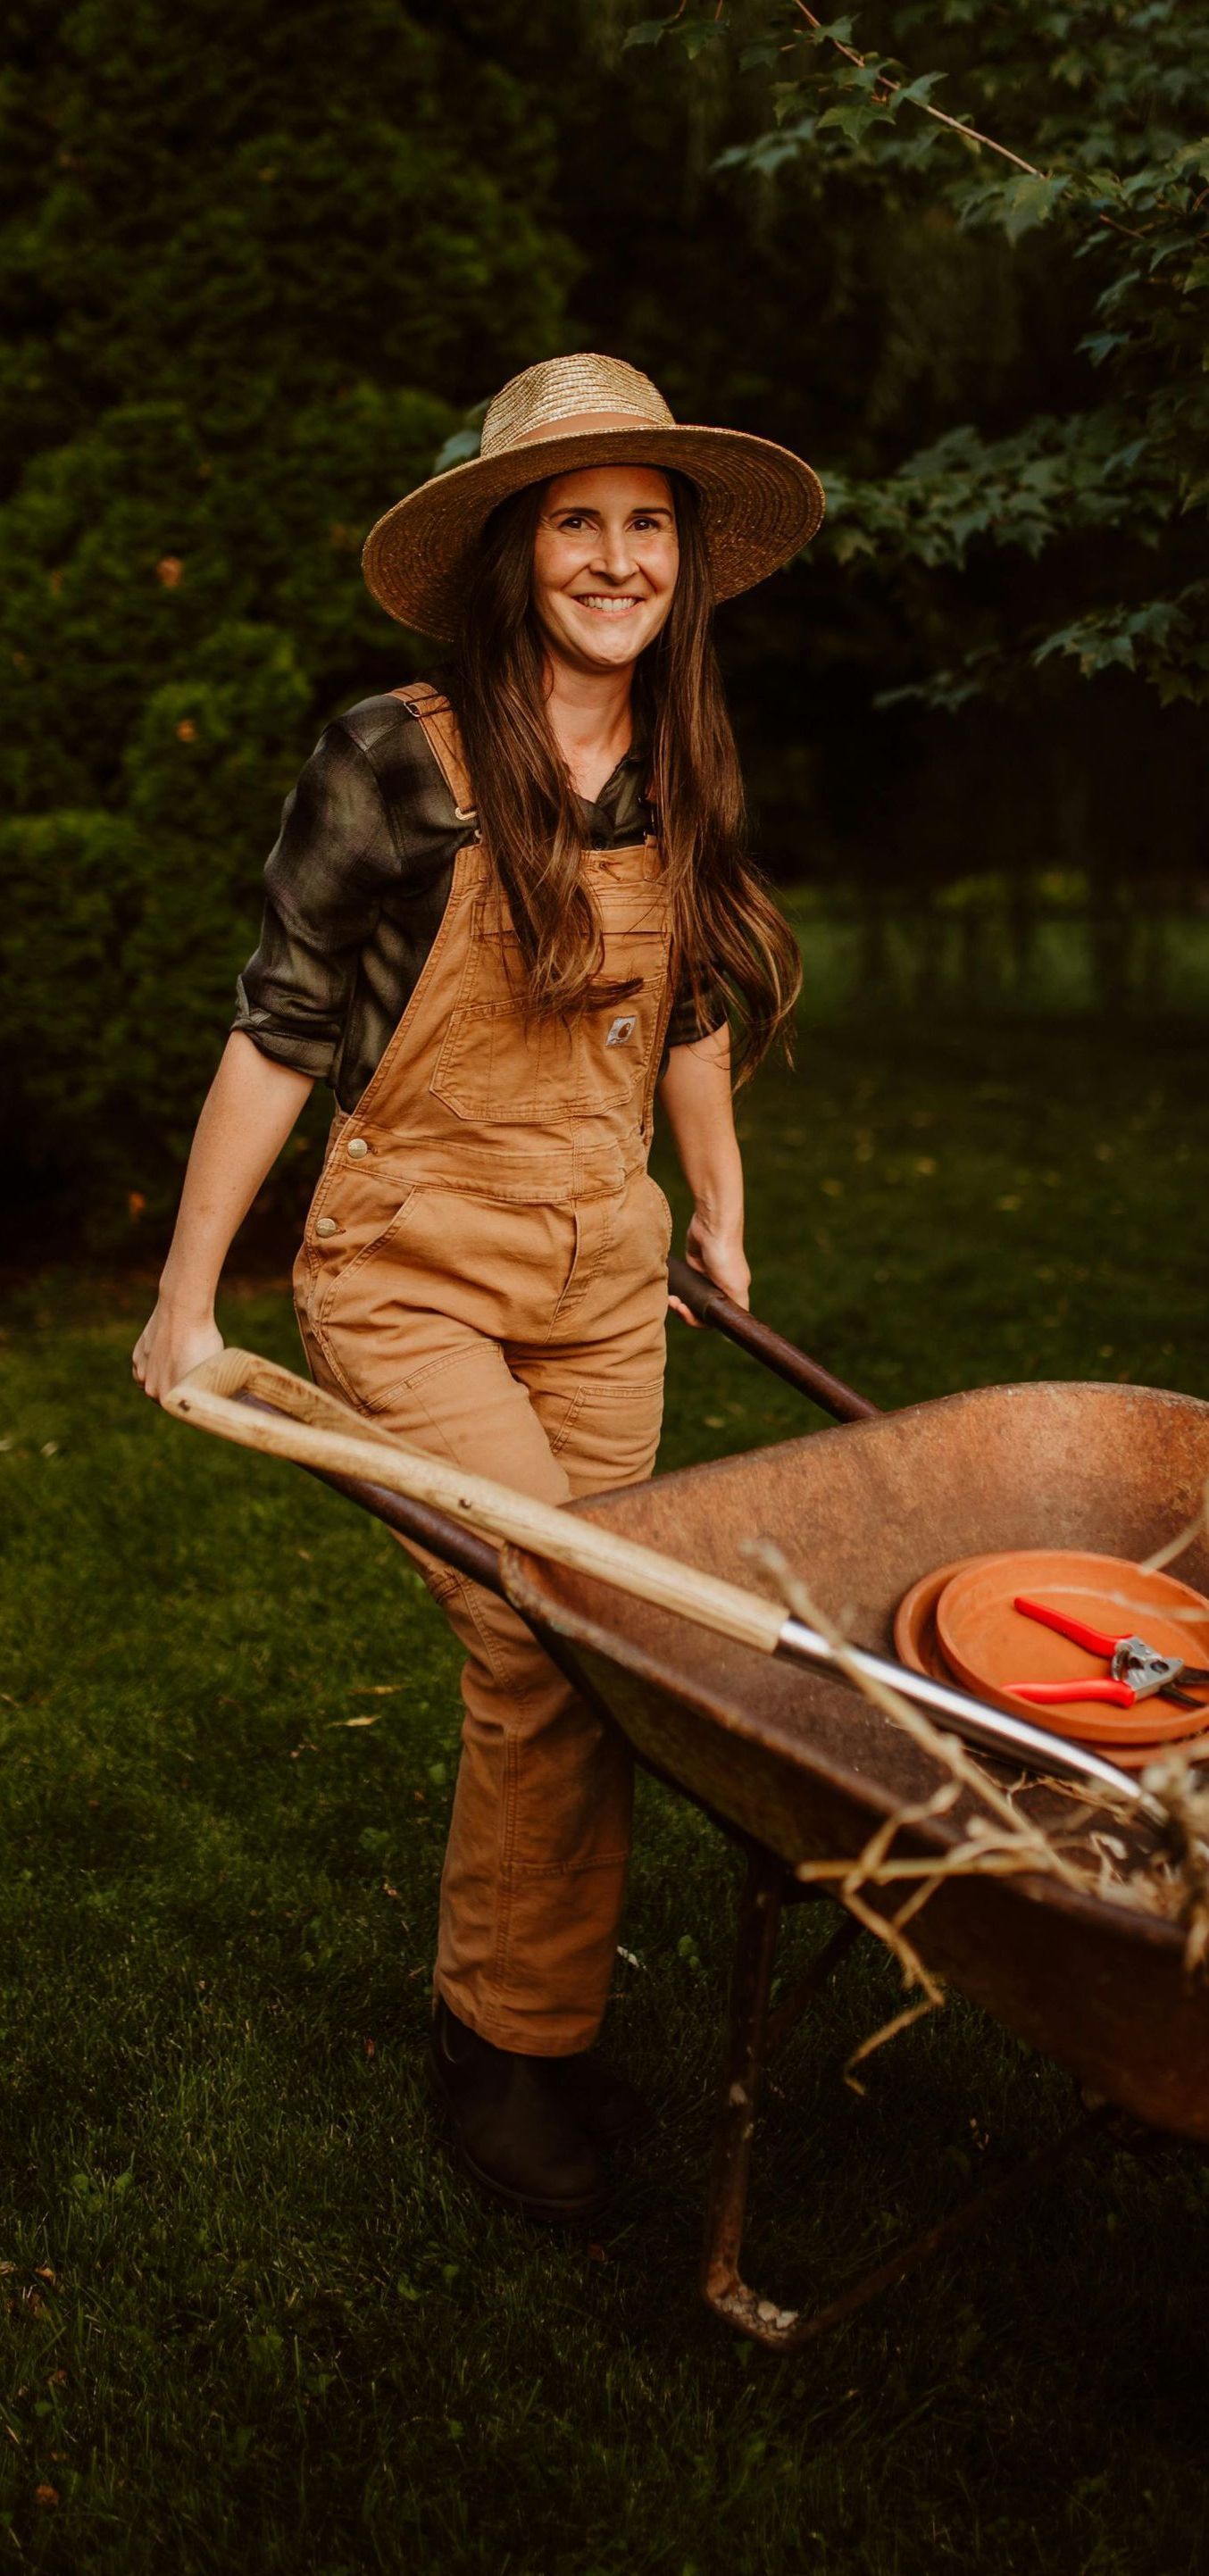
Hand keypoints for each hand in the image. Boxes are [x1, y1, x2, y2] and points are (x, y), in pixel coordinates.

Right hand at [132, 1299, 223, 1404]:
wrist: (183, 1310)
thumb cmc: (203, 1340)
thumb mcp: (212, 1369)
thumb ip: (207, 1388)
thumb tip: (217, 1397)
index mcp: (170, 1399)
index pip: (182, 1409)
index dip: (192, 1403)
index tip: (201, 1397)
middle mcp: (152, 1390)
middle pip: (166, 1398)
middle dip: (178, 1392)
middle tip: (192, 1380)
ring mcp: (143, 1373)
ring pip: (153, 1384)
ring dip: (164, 1379)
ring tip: (179, 1364)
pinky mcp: (137, 1357)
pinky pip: (144, 1370)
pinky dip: (153, 1367)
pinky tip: (166, 1357)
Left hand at [668, 1208, 750, 1327]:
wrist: (712, 1225)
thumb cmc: (726, 1255)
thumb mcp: (735, 1285)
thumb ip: (737, 1307)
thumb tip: (733, 1335)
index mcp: (732, 1294)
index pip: (714, 1319)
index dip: (698, 1321)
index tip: (685, 1313)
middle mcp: (720, 1287)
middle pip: (700, 1309)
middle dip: (685, 1311)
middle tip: (674, 1303)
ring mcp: (707, 1277)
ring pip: (691, 1298)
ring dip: (679, 1301)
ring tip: (670, 1297)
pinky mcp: (695, 1265)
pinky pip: (685, 1283)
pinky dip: (677, 1287)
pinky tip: (670, 1287)